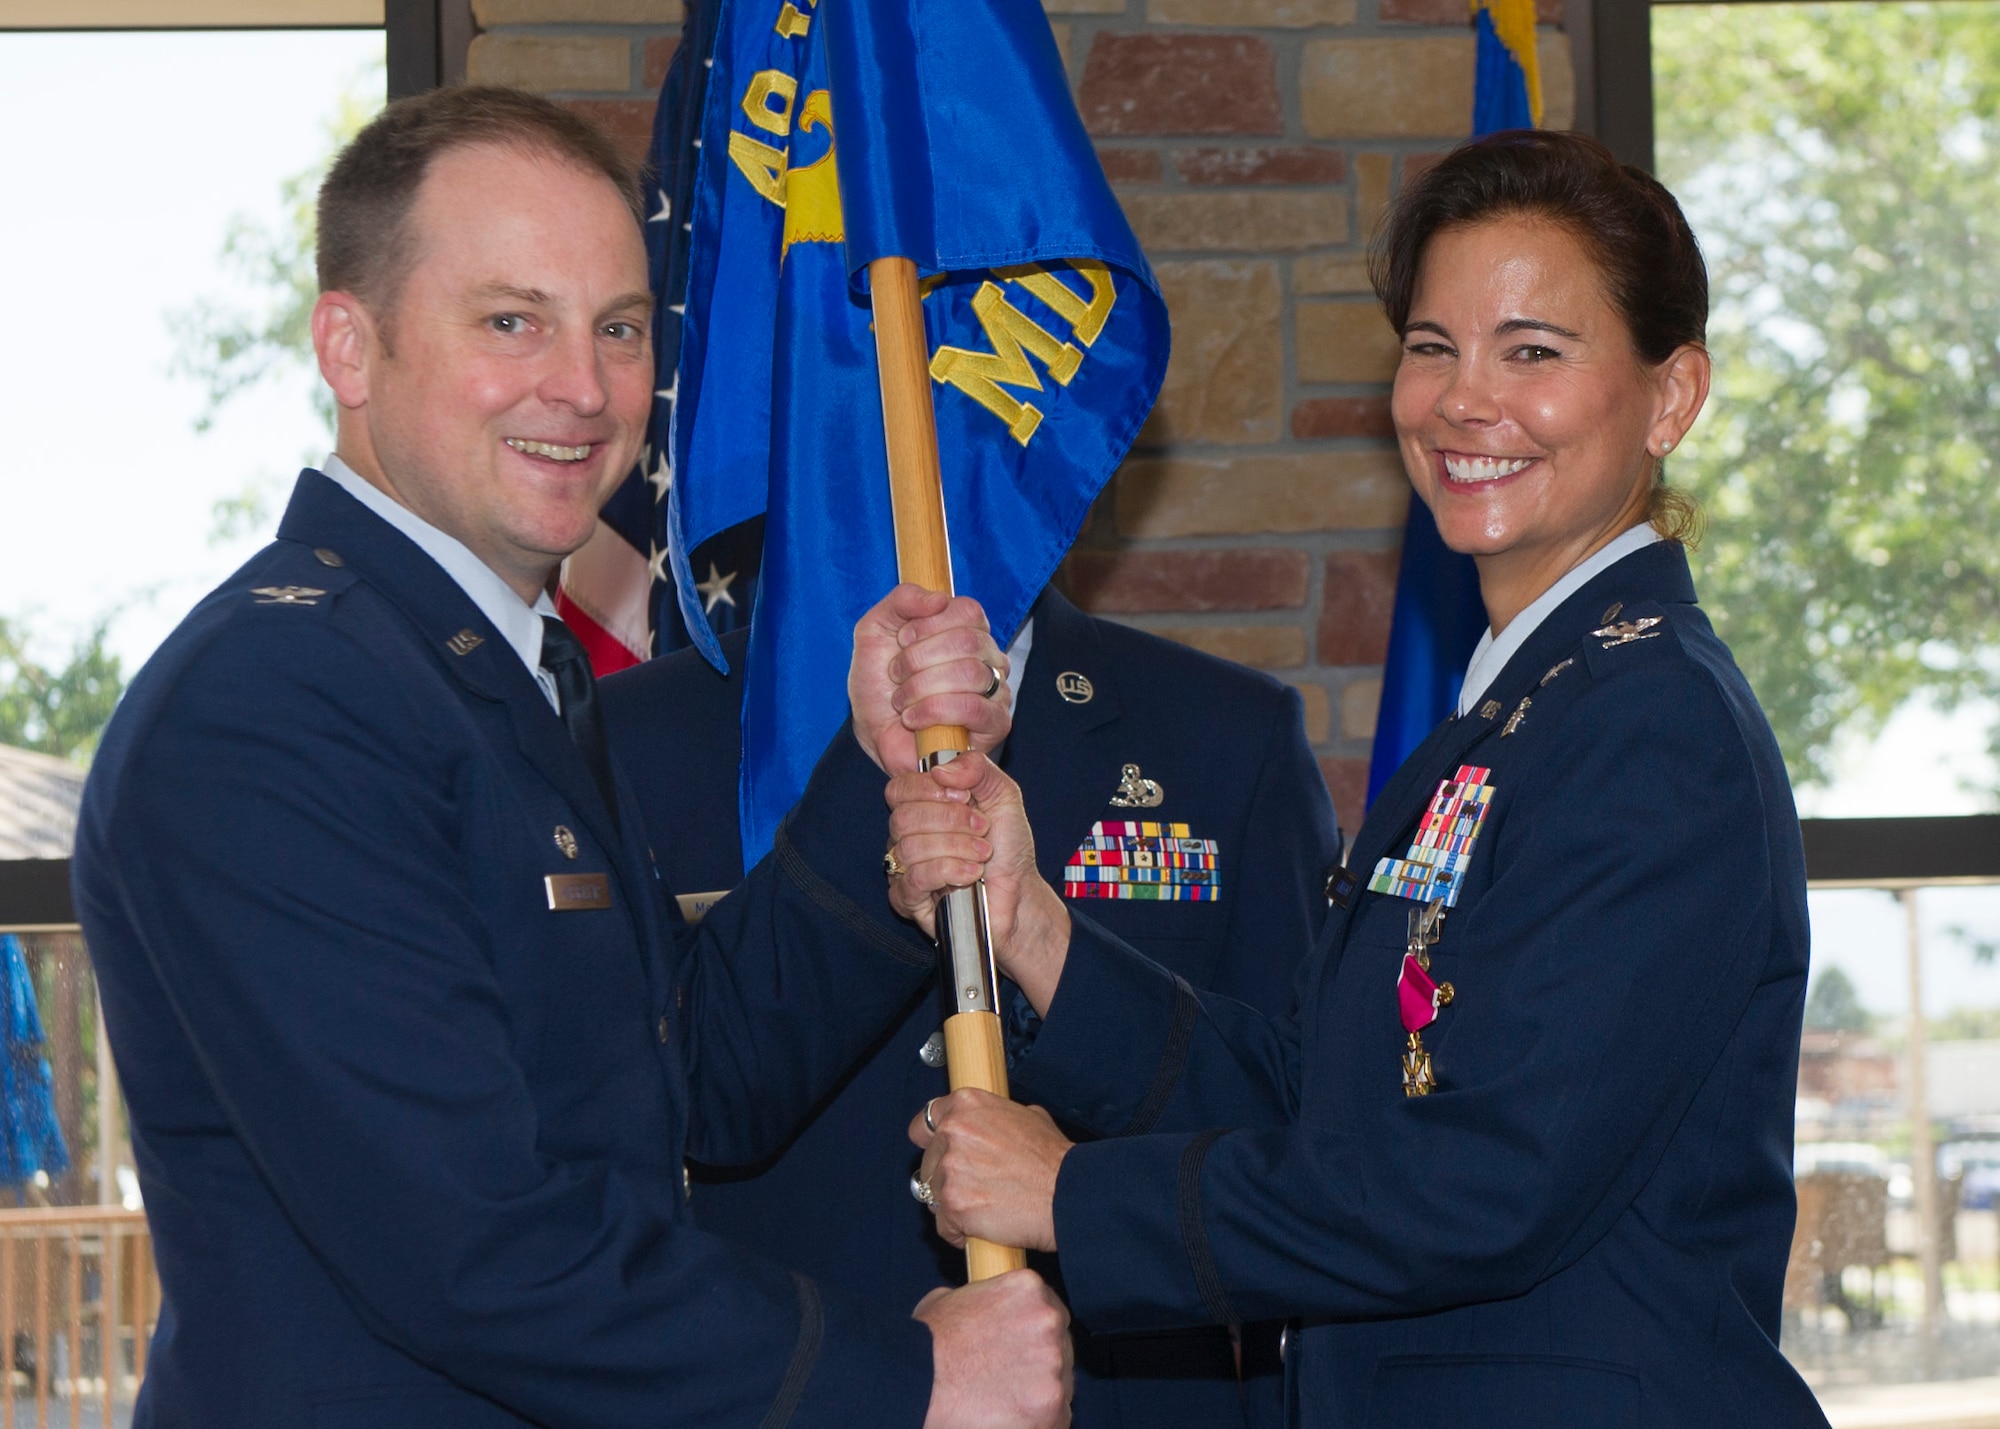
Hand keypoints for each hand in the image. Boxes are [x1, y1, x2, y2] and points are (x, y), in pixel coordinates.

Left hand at [850, 585, 1011, 775]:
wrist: (875, 735)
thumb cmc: (879, 685)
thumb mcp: (875, 630)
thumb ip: (902, 600)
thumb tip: (938, 599)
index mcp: (968, 630)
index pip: (968, 611)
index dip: (928, 625)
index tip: (902, 641)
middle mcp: (989, 658)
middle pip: (968, 641)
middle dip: (918, 659)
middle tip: (897, 675)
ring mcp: (997, 691)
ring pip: (970, 673)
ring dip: (921, 687)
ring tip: (903, 701)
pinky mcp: (996, 724)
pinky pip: (973, 708)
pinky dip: (933, 711)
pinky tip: (913, 719)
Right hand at [886, 755, 1069, 1005]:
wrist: (1019, 892)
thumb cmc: (1008, 846)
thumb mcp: (1003, 795)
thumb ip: (978, 768)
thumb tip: (940, 769)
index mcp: (922, 806)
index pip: (899, 788)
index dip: (931, 790)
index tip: (966, 797)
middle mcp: (907, 835)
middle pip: (903, 818)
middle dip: (951, 821)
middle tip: (983, 829)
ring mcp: (904, 868)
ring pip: (910, 848)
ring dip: (957, 848)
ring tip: (982, 854)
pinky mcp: (908, 900)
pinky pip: (914, 879)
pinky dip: (949, 871)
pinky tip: (971, 874)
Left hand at [911, 1089, 1070, 1254]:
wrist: (1068, 1195)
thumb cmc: (1054, 1161)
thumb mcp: (1030, 1118)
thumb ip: (997, 1117)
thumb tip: (990, 1124)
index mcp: (967, 1104)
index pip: (925, 1122)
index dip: (930, 1141)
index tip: (936, 1153)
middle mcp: (953, 1131)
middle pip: (928, 1163)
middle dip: (947, 1178)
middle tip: (977, 1188)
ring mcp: (950, 1168)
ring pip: (933, 1196)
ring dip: (954, 1206)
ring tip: (986, 1208)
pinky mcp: (953, 1204)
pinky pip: (944, 1225)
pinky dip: (960, 1232)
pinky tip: (983, 1227)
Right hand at [916, 1269, 1071, 1428]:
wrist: (913, 1381)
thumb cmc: (925, 1344)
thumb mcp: (951, 1299)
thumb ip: (984, 1300)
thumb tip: (991, 1312)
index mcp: (1029, 1288)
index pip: (1050, 1312)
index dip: (1035, 1336)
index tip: (1021, 1352)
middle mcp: (1048, 1322)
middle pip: (1061, 1349)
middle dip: (1040, 1367)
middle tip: (1009, 1382)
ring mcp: (1053, 1365)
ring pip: (1061, 1387)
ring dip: (1038, 1397)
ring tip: (1003, 1405)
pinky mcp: (1050, 1406)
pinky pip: (1057, 1419)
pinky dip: (1037, 1424)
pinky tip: (1008, 1421)